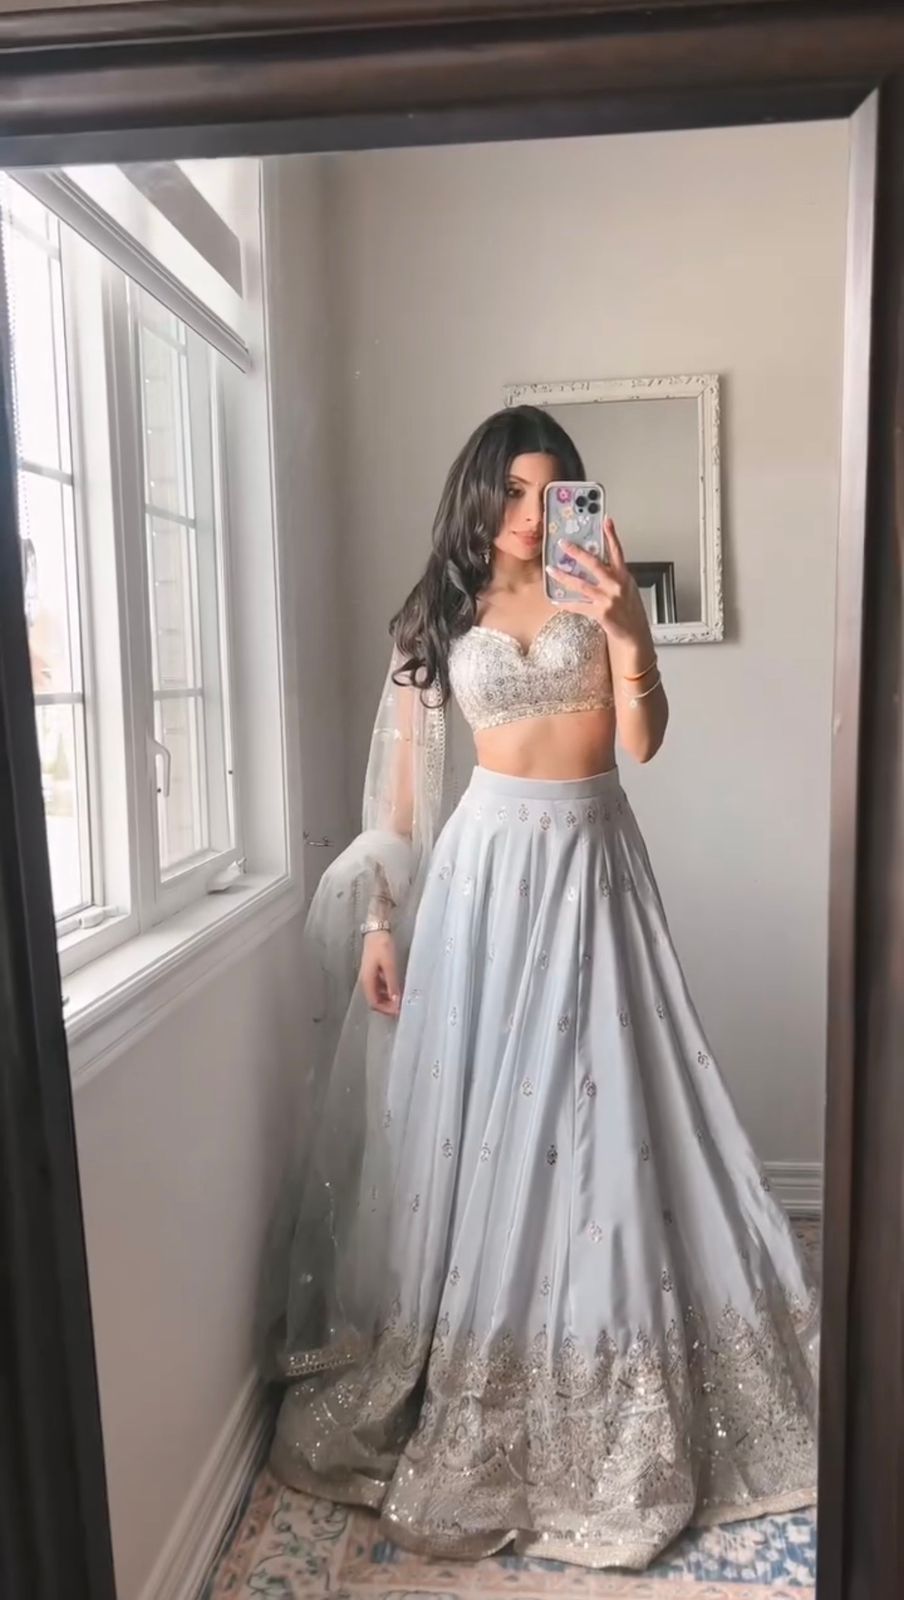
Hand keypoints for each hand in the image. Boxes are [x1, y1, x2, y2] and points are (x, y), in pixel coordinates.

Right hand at [359, 930, 401, 1015]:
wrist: (376, 930)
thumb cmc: (381, 946)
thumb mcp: (389, 966)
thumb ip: (392, 984)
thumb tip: (396, 1001)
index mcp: (367, 981)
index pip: (374, 1003)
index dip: (386, 1009)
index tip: (398, 1010)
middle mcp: (366, 981)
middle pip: (375, 1000)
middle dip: (387, 1006)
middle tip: (401, 1007)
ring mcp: (369, 976)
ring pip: (377, 994)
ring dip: (388, 999)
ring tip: (401, 998)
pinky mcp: (374, 971)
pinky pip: (380, 986)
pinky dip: (388, 990)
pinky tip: (397, 987)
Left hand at [548, 517, 647, 644]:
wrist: (635, 633)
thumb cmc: (630, 610)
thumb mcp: (627, 588)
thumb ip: (615, 575)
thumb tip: (599, 563)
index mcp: (623, 576)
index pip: (617, 552)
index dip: (612, 536)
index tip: (606, 521)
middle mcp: (616, 585)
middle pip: (594, 564)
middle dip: (577, 553)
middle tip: (563, 544)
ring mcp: (608, 599)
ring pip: (581, 585)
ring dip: (564, 577)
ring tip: (551, 570)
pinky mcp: (601, 613)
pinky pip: (579, 606)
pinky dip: (566, 604)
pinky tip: (556, 601)